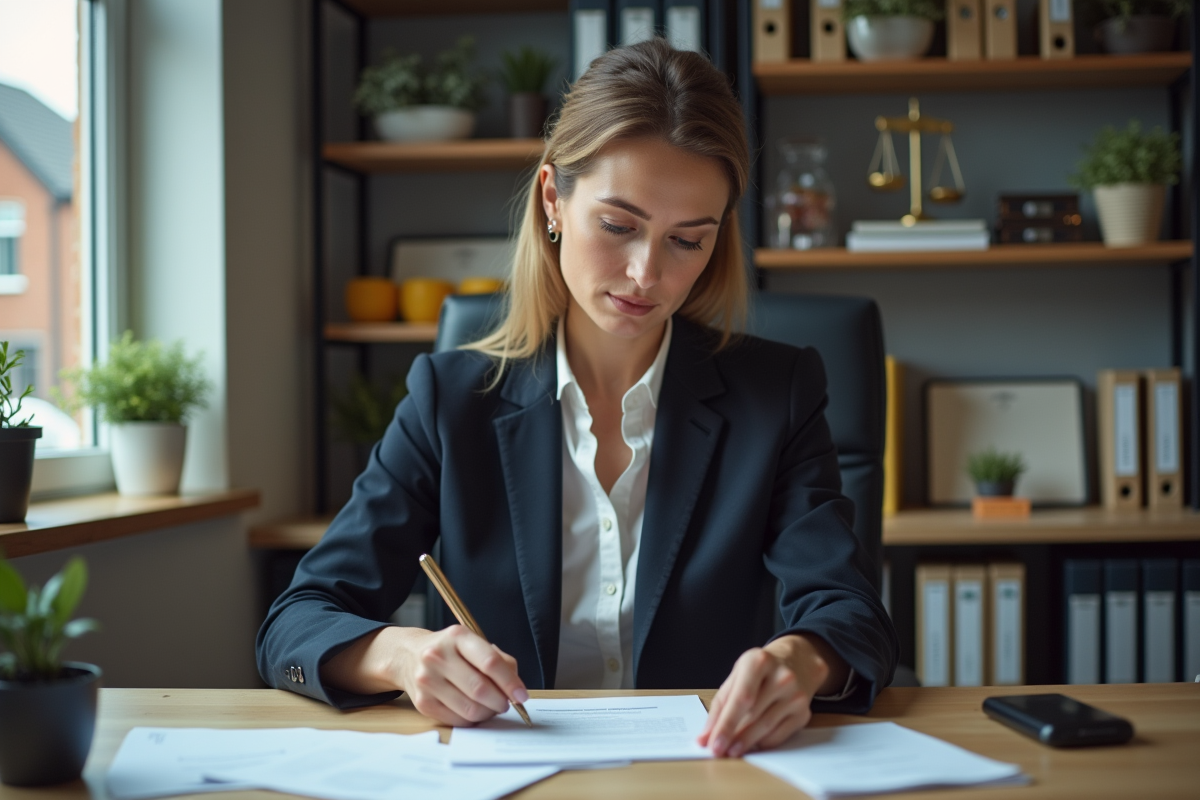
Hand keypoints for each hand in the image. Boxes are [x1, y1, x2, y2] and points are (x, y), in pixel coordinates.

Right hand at [322, 625, 528, 726]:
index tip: (521, 695)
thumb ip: (499, 660)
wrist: (409, 656)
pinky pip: (457, 720)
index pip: (490, 662)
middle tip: (507, 703)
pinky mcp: (422, 703)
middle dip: (501, 701)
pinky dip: (472, 720)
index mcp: (457, 636)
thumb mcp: (473, 643)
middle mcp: (438, 656)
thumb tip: (515, 687)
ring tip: (491, 707)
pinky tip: (474, 710)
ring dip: (488, 713)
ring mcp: (427, 680)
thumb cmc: (450, 651)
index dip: (510, 682)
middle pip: (480, 689)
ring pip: (470, 709)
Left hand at [697, 634, 841, 757]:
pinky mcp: (804, 713)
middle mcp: (782, 677)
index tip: (714, 743)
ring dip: (746, 743)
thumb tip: (706, 736)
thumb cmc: (760, 670)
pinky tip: (752, 743)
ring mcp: (796, 696)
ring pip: (766, 728)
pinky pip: (778, 735)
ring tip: (732, 750)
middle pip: (753, 715)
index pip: (742, 699)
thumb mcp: (737, 675)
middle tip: (718, 750)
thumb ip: (720, 705)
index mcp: (759, 661)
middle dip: (733, 736)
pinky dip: (762, 742)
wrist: (797, 662)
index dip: (726, 724)